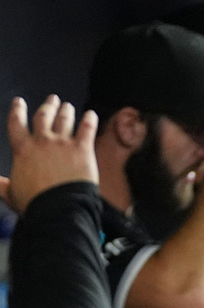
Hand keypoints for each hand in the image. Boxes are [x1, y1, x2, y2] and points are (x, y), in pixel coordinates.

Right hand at [0, 96, 99, 212]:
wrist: (59, 208)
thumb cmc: (34, 203)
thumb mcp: (11, 193)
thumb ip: (1, 185)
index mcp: (23, 150)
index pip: (16, 123)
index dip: (17, 110)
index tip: (19, 102)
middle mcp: (42, 142)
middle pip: (44, 117)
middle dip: (48, 106)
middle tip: (53, 99)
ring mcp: (63, 144)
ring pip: (64, 120)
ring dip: (66, 111)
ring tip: (68, 106)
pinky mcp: (82, 149)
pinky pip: (87, 129)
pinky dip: (89, 120)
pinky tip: (91, 114)